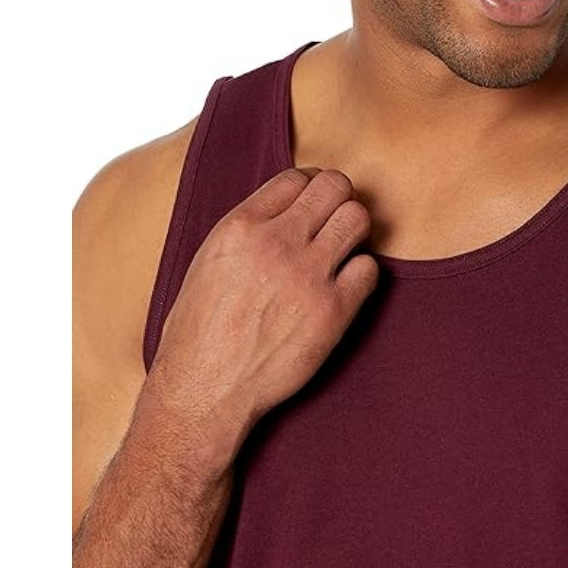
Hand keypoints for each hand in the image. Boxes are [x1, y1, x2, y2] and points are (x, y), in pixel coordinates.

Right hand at [137, 167, 378, 474]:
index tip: (313, 206)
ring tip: (342, 253)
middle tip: (334, 224)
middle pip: (335, 186)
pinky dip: (362, 275)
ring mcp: (308, 275)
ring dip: (355, 232)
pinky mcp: (333, 311)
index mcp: (240, 226)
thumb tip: (281, 216)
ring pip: (358, 219)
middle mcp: (277, 242)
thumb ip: (246, 233)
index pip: (295, 178)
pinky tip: (345, 289)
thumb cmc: (197, 335)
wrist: (205, 389)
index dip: (311, 188)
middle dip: (339, 200)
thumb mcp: (207, 264)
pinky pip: (370, 269)